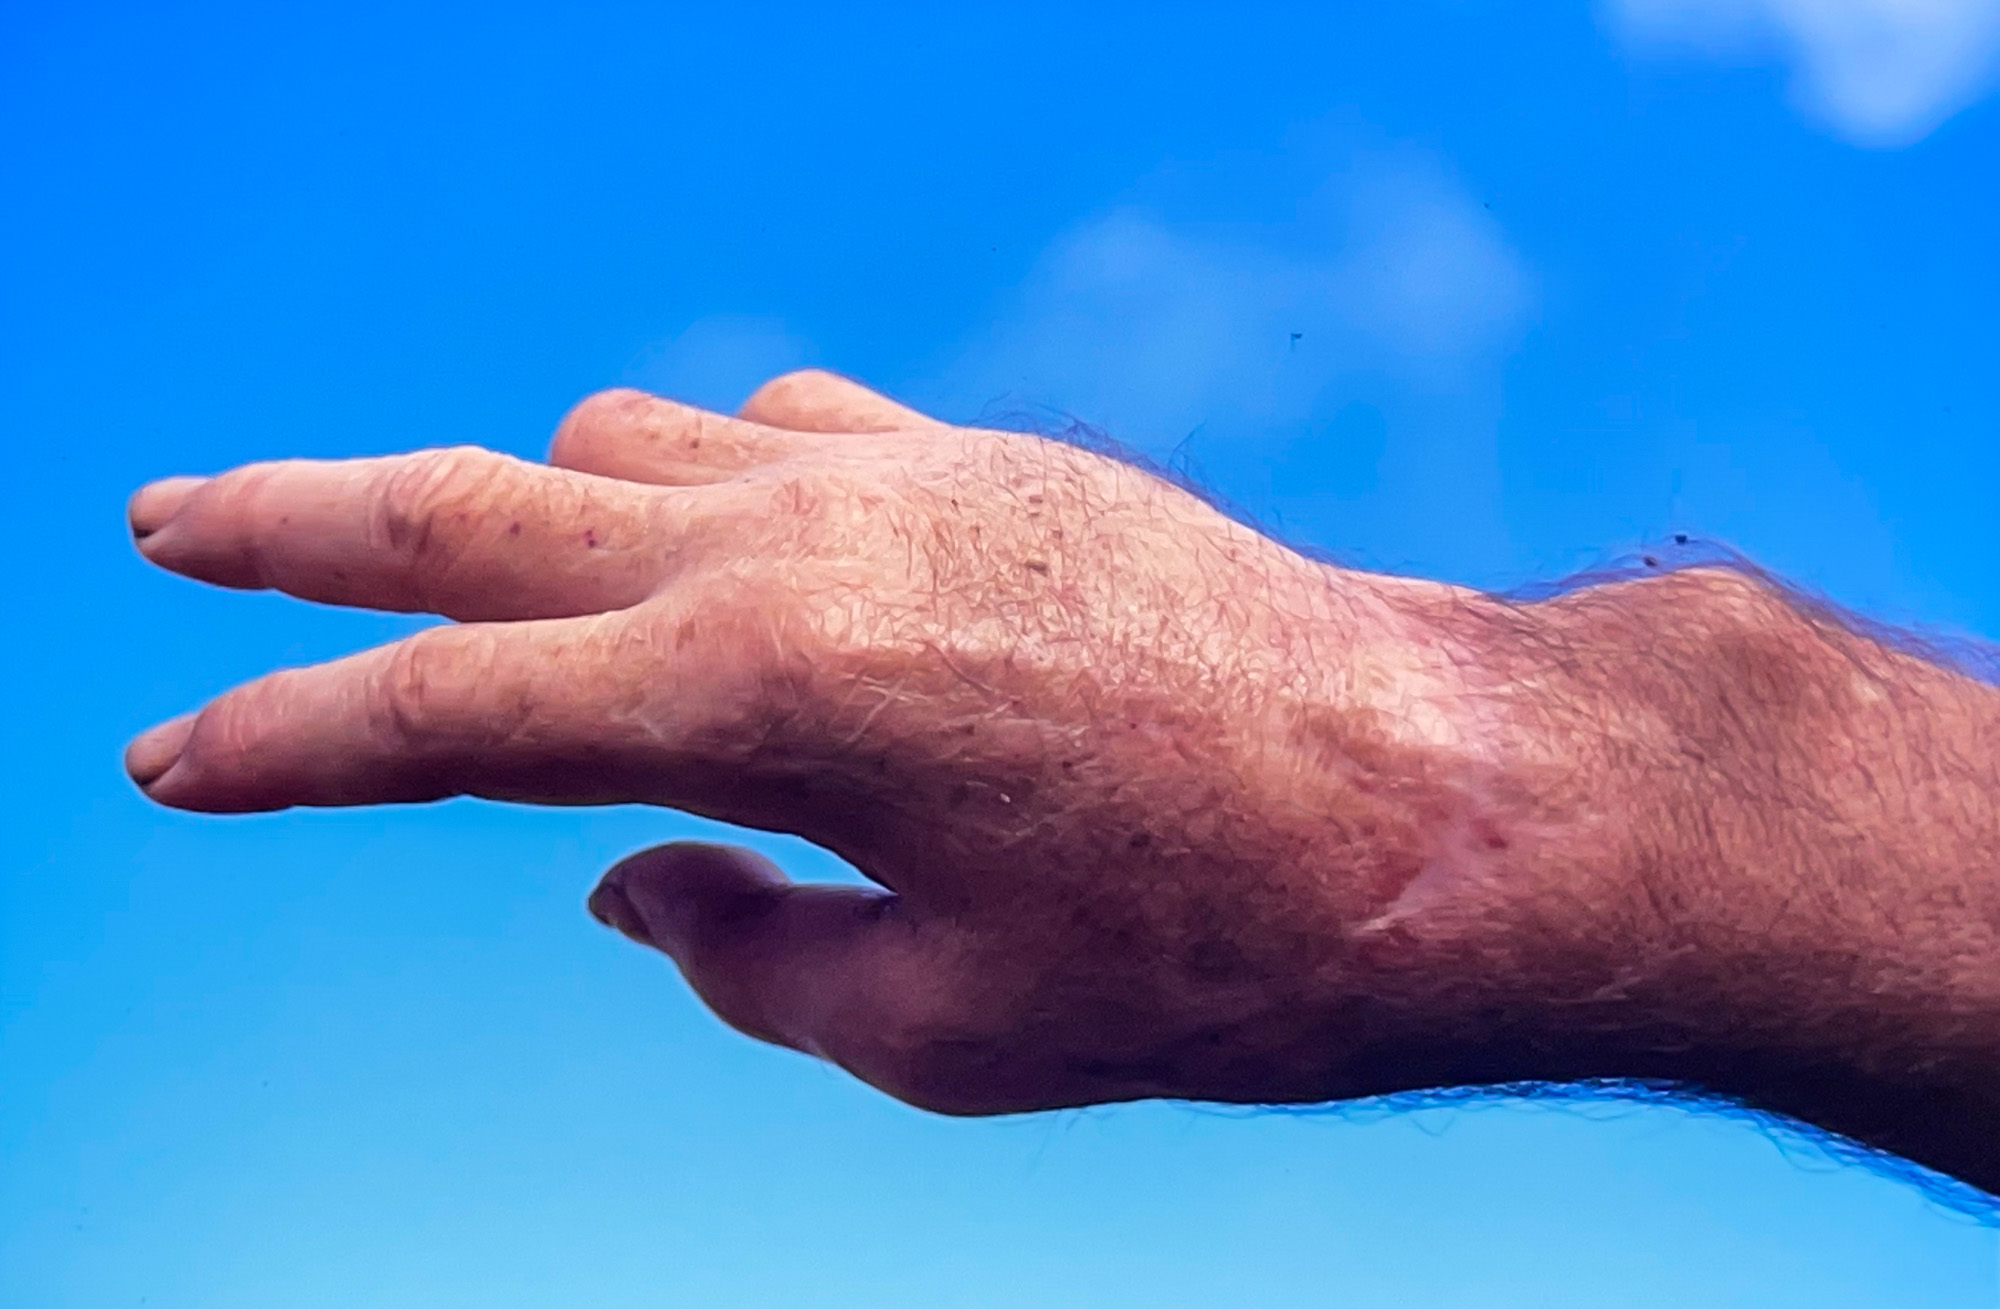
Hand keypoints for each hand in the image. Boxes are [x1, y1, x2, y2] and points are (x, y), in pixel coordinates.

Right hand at [125, 371, 1484, 1113]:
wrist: (1436, 801)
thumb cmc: (1202, 946)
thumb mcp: (940, 1026)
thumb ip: (739, 954)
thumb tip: (635, 886)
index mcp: (754, 696)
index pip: (440, 714)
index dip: (278, 745)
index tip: (166, 757)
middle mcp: (797, 545)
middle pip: (470, 510)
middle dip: (294, 527)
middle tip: (172, 531)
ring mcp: (894, 477)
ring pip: (617, 448)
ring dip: (516, 512)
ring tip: (461, 578)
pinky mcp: (981, 459)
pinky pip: (770, 430)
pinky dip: (692, 481)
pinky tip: (705, 541)